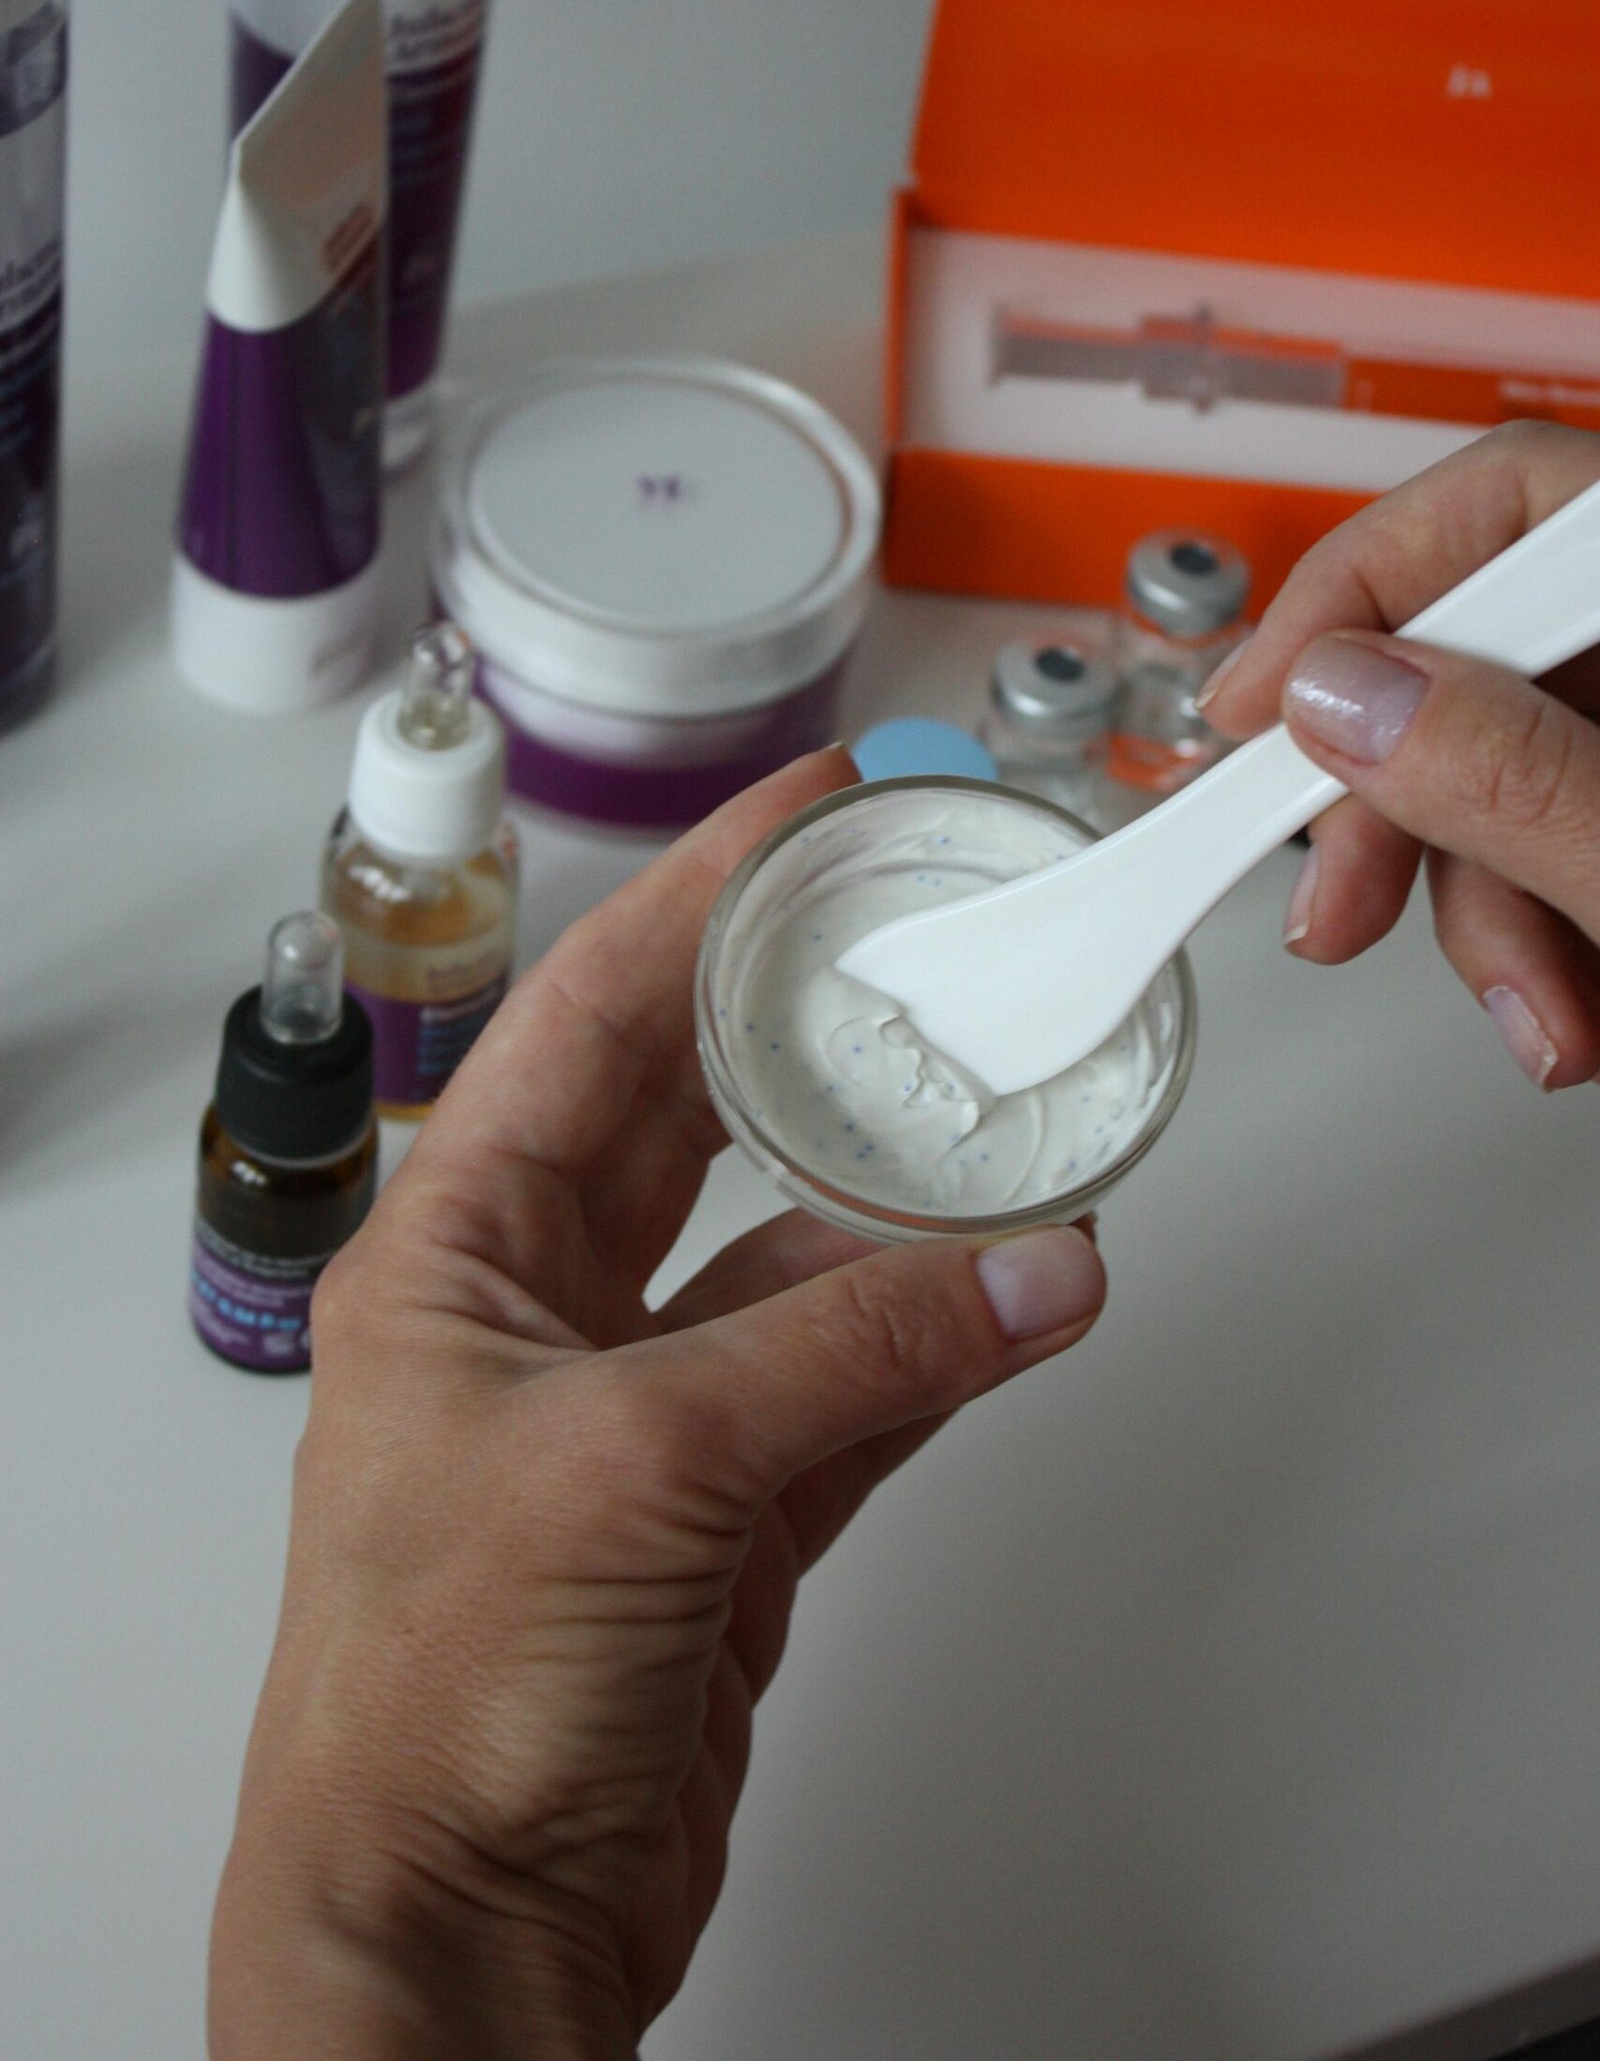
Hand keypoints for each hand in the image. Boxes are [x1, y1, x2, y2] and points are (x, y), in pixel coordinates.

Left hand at [209, 749, 1105, 2060]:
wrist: (454, 1933)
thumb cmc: (431, 1706)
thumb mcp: (643, 1470)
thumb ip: (851, 1355)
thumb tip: (1018, 1268)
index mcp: (454, 1254)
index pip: (586, 1021)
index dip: (698, 904)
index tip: (803, 824)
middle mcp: (538, 1316)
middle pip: (691, 1114)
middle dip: (802, 1023)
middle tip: (914, 935)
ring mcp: (635, 1417)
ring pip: (788, 1259)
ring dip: (899, 1209)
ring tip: (1007, 1130)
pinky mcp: (715, 1519)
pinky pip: (844, 1388)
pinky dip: (930, 1346)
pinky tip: (1010, 1298)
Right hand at [1201, 420, 1599, 1089]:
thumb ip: (1515, 777)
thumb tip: (1344, 705)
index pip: (1496, 504)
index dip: (1348, 604)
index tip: (1250, 726)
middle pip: (1483, 658)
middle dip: (1406, 810)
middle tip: (1340, 913)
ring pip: (1515, 772)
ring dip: (1484, 912)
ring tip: (1539, 1021)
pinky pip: (1565, 838)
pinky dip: (1547, 930)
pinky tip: (1571, 1006)